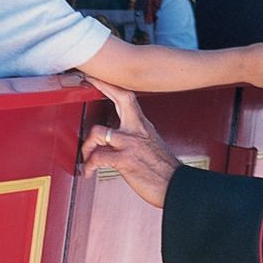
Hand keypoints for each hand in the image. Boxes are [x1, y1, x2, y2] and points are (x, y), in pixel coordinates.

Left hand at [82, 84, 180, 206]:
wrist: (176, 186)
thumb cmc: (163, 170)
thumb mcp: (151, 144)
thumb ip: (135, 136)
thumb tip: (116, 137)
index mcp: (143, 126)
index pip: (128, 98)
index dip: (112, 85)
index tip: (98, 76)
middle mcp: (138, 130)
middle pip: (121, 98)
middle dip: (102, 86)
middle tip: (88, 80)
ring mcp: (131, 144)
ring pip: (98, 132)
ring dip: (86, 146)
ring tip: (86, 157)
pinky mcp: (126, 160)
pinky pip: (98, 158)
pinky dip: (89, 166)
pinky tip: (89, 172)